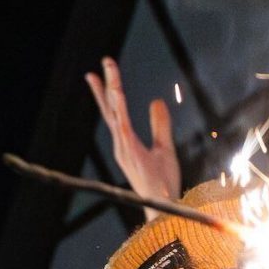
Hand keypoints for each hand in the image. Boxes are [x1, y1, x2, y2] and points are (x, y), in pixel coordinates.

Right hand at [86, 56, 179, 205]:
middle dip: (105, 85)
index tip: (105, 74)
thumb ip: (160, 124)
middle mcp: (121, 145)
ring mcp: (123, 148)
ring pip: (115, 112)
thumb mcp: (165, 148)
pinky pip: (123, 123)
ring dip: (111, 89)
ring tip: (108, 68)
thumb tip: (156, 100)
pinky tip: (117, 91)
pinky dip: (119, 106)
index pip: (116, 113)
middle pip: (110, 109)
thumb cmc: (164, 184)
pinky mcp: (130, 151)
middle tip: (103, 61)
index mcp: (126, 144)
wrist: (164, 207)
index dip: (110, 93)